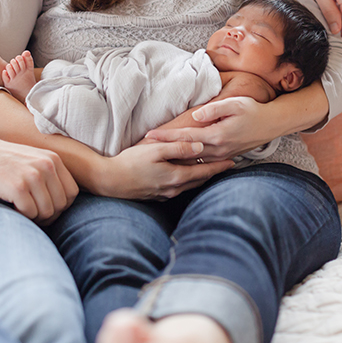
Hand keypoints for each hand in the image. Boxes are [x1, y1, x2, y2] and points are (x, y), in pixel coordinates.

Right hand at [0, 130, 78, 223]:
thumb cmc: (2, 161)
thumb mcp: (32, 161)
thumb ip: (49, 176)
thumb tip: (62, 206)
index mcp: (53, 159)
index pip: (72, 193)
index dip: (60, 206)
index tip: (45, 208)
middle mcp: (46, 165)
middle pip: (61, 205)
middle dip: (48, 215)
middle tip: (31, 214)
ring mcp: (33, 175)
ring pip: (47, 212)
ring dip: (34, 217)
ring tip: (20, 210)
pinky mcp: (17, 186)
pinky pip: (30, 213)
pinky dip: (21, 216)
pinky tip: (11, 208)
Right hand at [98, 140, 233, 200]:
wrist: (108, 181)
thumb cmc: (130, 163)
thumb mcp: (155, 150)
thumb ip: (179, 148)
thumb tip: (200, 147)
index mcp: (176, 177)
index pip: (204, 172)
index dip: (219, 166)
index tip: (233, 161)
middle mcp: (173, 189)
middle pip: (200, 181)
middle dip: (213, 173)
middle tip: (227, 165)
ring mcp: (164, 194)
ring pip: (190, 185)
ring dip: (201, 178)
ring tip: (211, 170)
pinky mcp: (156, 195)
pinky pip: (179, 188)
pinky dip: (188, 181)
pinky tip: (187, 176)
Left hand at [145, 96, 277, 160]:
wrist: (272, 125)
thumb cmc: (253, 111)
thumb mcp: (235, 103)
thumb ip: (214, 109)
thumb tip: (196, 115)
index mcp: (217, 136)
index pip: (185, 137)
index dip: (166, 136)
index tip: (149, 136)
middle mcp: (218, 149)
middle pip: (185, 153)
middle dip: (164, 152)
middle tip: (143, 151)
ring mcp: (221, 155)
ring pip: (192, 161)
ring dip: (173, 159)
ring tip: (155, 158)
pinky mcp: (224, 156)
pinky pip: (202, 162)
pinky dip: (187, 163)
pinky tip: (177, 163)